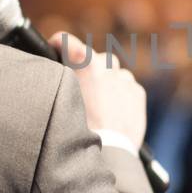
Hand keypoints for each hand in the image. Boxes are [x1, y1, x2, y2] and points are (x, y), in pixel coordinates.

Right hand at [50, 32, 146, 147]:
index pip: (65, 40)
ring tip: (98, 107)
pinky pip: (126, 89)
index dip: (58, 44)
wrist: (109, 152)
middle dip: (88, 70)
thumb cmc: (78, 129)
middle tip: (81, 90)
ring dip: (106, 84)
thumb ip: (61, 82)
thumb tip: (57, 74)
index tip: (54, 48)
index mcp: (83, 63)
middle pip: (93, 59)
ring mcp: (123, 79)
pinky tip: (112, 114)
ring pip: (113, 74)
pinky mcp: (137, 92)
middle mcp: (105, 65)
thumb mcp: (61, 101)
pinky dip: (120, 97)